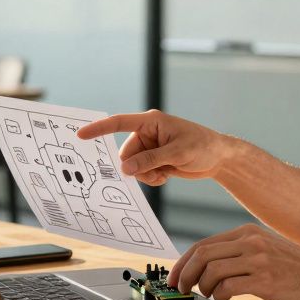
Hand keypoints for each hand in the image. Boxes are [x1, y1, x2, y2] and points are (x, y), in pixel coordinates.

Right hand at [75, 109, 230, 185]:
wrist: (218, 157)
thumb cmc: (202, 146)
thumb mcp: (177, 153)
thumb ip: (150, 160)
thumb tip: (125, 169)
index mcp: (150, 121)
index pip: (119, 123)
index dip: (99, 129)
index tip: (81, 135)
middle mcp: (147, 133)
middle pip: (125, 154)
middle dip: (137, 167)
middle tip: (157, 172)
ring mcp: (150, 147)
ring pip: (132, 166)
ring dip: (145, 175)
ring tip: (164, 174)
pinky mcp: (154, 159)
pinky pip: (141, 172)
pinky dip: (151, 178)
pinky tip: (166, 176)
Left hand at [168, 224, 299, 299]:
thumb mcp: (269, 249)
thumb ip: (243, 253)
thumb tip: (210, 268)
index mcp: (249, 233)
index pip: (203, 245)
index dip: (183, 263)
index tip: (174, 277)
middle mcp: (251, 242)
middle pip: (202, 255)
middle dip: (184, 275)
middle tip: (181, 290)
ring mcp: (259, 260)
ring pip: (211, 270)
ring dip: (202, 287)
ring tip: (209, 296)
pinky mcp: (266, 280)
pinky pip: (228, 287)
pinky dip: (219, 296)